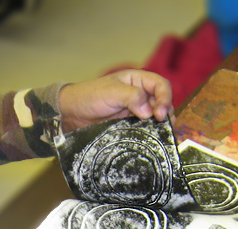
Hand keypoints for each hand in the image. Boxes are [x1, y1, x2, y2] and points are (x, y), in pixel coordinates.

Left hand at [58, 69, 173, 132]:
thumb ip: (131, 97)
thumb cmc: (89, 97)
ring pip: (156, 117)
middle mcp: (140, 95)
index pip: (161, 86)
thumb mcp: (110, 92)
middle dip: (165, 113)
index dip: (165, 98)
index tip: (159, 114)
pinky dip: (151, 133)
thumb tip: (149, 111)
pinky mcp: (130, 125)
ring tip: (162, 135)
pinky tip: (154, 140)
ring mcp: (136, 111)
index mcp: (137, 80)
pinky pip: (146, 129)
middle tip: (163, 126)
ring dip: (161, 125)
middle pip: (162, 102)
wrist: (72, 114)